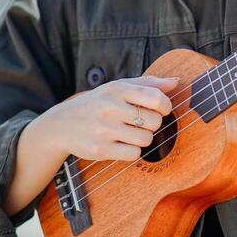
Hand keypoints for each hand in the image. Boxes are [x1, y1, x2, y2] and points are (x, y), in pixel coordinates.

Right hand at [46, 75, 178, 160]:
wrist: (61, 124)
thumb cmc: (97, 103)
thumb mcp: (118, 87)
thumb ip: (148, 83)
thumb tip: (176, 82)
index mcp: (117, 89)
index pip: (156, 98)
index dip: (165, 106)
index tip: (160, 109)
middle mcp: (110, 107)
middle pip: (155, 122)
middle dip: (153, 124)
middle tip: (140, 122)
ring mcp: (104, 129)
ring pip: (146, 139)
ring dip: (142, 138)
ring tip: (129, 133)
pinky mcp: (100, 149)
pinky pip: (134, 154)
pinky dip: (132, 151)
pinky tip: (122, 144)